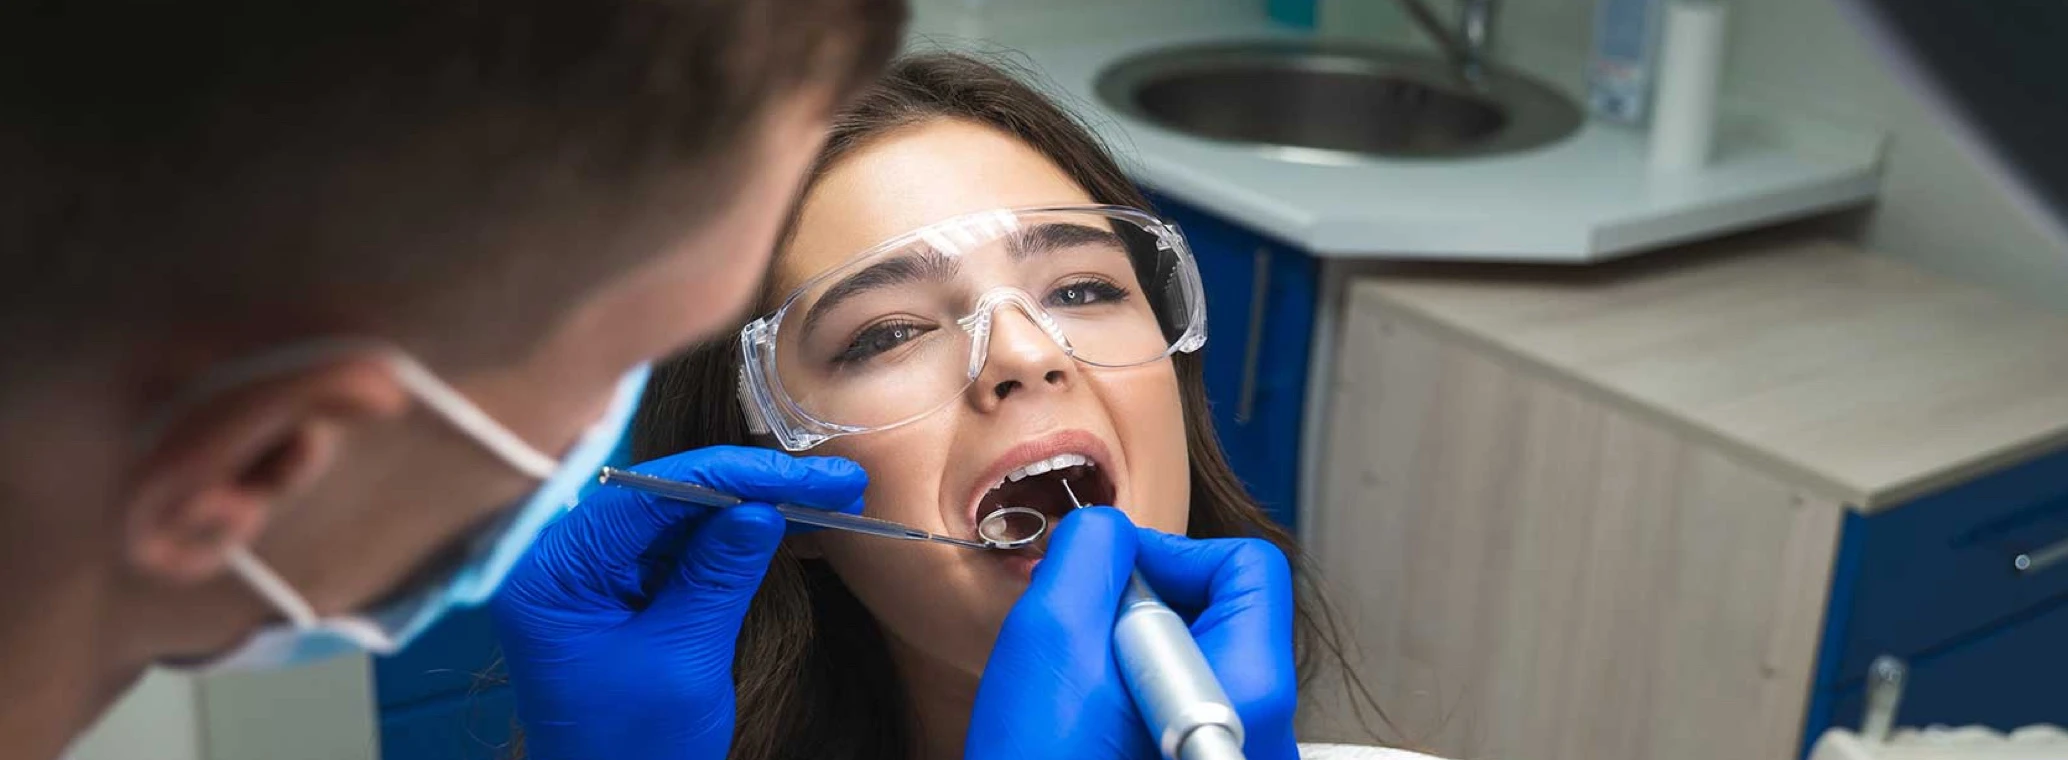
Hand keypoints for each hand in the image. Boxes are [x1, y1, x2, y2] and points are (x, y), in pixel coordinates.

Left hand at [489, 446, 865, 759]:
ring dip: (755, 505)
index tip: (806, 474)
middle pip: (666, 495)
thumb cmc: (633, 752)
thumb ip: (718, 575)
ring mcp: (598, 578)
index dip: (733, 475)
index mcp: (555, 574)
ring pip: (684, 516)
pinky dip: (739, 537)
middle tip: (833, 482)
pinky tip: (793, 524)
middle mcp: (568, 563)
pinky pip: (686, 549)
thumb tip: (761, 507)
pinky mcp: (628, 595)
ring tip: (829, 499)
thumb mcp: (682, 660)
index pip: (646, 494)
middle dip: (751, 484)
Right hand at [966, 508, 1299, 759]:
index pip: (1250, 567)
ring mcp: (1234, 759)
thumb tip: (1112, 530)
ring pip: (1198, 662)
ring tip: (1084, 698)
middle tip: (1089, 644)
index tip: (1114, 577)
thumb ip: (1093, 552)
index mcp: (1250, 692)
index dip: (1172, 553)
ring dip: (1133, 656)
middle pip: (1227, 614)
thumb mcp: (1051, 635)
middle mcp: (1263, 733)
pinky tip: (1088, 729)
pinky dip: (1133, 698)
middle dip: (1146, 608)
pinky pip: (1184, 707)